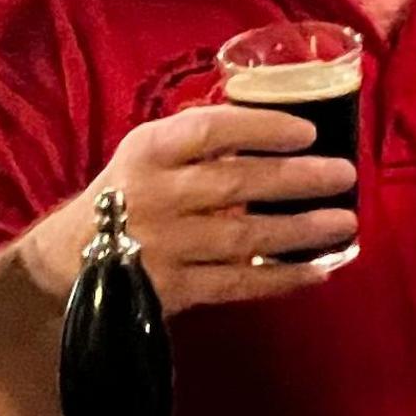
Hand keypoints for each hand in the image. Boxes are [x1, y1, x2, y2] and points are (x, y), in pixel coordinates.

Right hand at [12, 104, 356, 310]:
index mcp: (148, 151)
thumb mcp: (150, 155)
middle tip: (344, 173)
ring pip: (243, 237)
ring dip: (301, 231)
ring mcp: (162, 246)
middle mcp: (153, 196)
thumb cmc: (129, 193)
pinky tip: (321, 269)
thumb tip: (281, 126)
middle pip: (235, 183)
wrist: (69, 259)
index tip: (307, 131)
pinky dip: (283, 277)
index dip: (261, 128)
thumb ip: (202, 141)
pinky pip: (238, 283)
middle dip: (297, 178)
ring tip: (346, 222)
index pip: (207, 131)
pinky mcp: (172, 289)